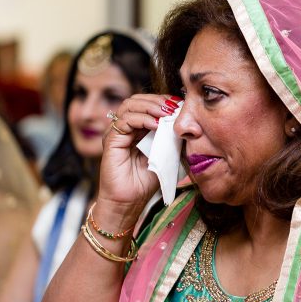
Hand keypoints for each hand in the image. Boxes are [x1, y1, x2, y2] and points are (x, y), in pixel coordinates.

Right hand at [98, 94, 177, 219]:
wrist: (129, 201)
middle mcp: (126, 127)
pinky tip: (155, 125)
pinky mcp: (111, 140)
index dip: (164, 101)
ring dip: (150, 106)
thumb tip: (189, 123)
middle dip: (158, 100)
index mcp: (138, 128)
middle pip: (138, 100)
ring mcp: (117, 132)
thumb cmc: (146, 181)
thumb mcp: (167, 155)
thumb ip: (173, 138)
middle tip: (174, 106)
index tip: (181, 105)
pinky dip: (141, 119)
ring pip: (130, 106)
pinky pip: (124, 121)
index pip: (148, 104)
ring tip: (166, 114)